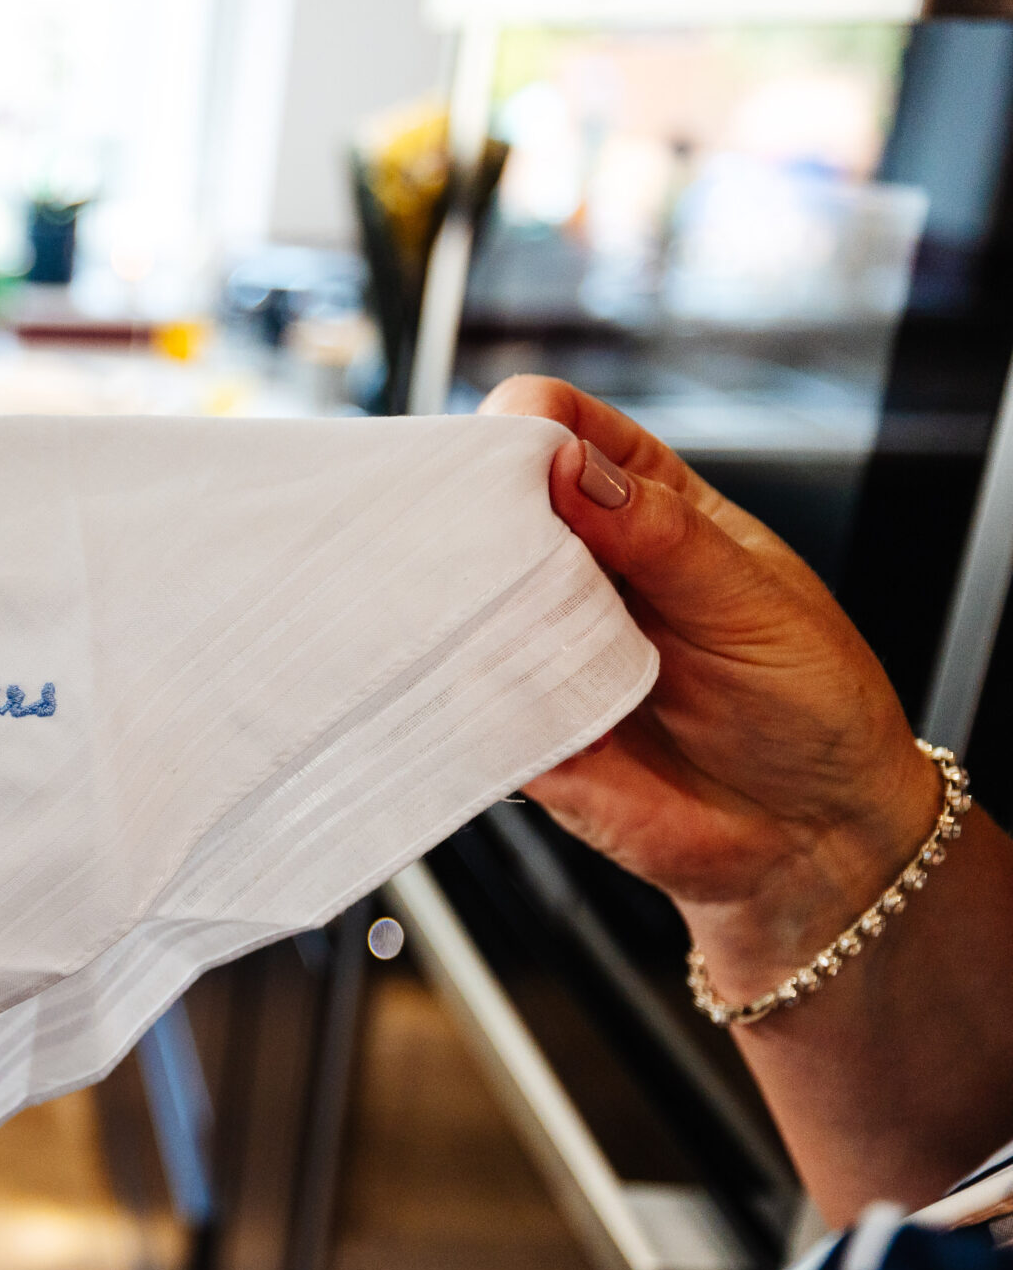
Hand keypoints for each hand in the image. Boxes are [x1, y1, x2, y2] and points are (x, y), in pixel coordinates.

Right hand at [483, 377, 941, 1000]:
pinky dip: (460, 686)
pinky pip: (462, 692)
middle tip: (489, 535)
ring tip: (506, 622)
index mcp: (647, 507)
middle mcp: (584, 569)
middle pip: (494, 507)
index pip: (566, 430)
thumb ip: (661, 536)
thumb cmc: (809, 707)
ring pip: (466, 596)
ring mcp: (543, 643)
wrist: (810, 843)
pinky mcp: (515, 720)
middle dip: (474, 510)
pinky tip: (495, 686)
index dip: (531, 425)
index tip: (521, 451)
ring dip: (465, 600)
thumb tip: (570, 466)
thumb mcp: (754, 606)